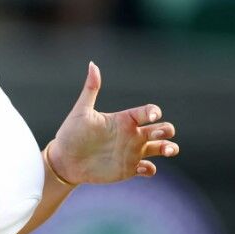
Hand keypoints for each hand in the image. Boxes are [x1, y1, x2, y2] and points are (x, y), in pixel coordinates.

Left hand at [49, 62, 178, 184]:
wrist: (64, 160)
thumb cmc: (71, 134)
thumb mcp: (81, 111)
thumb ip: (90, 89)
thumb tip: (92, 64)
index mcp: (124, 120)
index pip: (148, 112)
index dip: (154, 111)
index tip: (152, 115)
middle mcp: (132, 135)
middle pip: (162, 129)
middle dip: (166, 130)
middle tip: (156, 135)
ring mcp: (132, 152)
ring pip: (161, 148)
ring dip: (170, 148)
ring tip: (167, 150)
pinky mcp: (128, 169)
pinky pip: (149, 169)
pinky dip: (151, 169)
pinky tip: (141, 168)